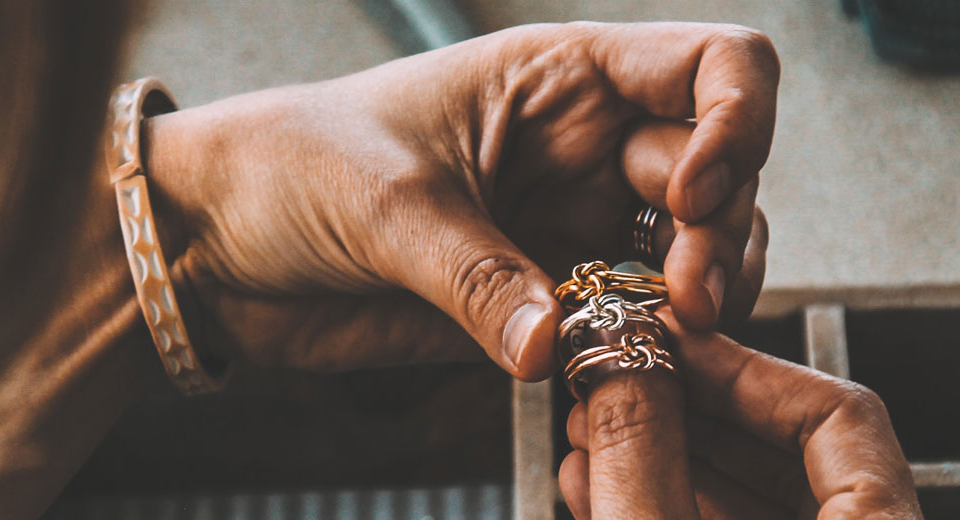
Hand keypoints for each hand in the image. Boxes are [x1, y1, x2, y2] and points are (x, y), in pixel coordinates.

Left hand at [144, 22, 779, 377]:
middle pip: (724, 171)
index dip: (737, 121)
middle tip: (680, 300)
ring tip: (661, 334)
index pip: (712, 67)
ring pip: (699, 251)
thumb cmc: (288, 167)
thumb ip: (476, 275)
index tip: (693, 193)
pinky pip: (637, 319)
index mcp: (561, 78)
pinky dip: (654, 344)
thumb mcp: (384, 201)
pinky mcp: (550, 295)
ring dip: (704, 295)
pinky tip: (627, 361)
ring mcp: (576, 222)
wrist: (223, 242)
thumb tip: (552, 342)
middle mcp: (588, 145)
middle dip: (720, 236)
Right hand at [559, 310, 922, 518]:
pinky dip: (673, 508)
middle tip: (625, 378)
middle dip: (693, 409)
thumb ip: (641, 450)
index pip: (842, 414)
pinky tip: (604, 485)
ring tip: (598, 430)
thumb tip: (626, 363)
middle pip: (796, 453)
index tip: (675, 341)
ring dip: (672, 457)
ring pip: (759, 501)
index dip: (745, 366)